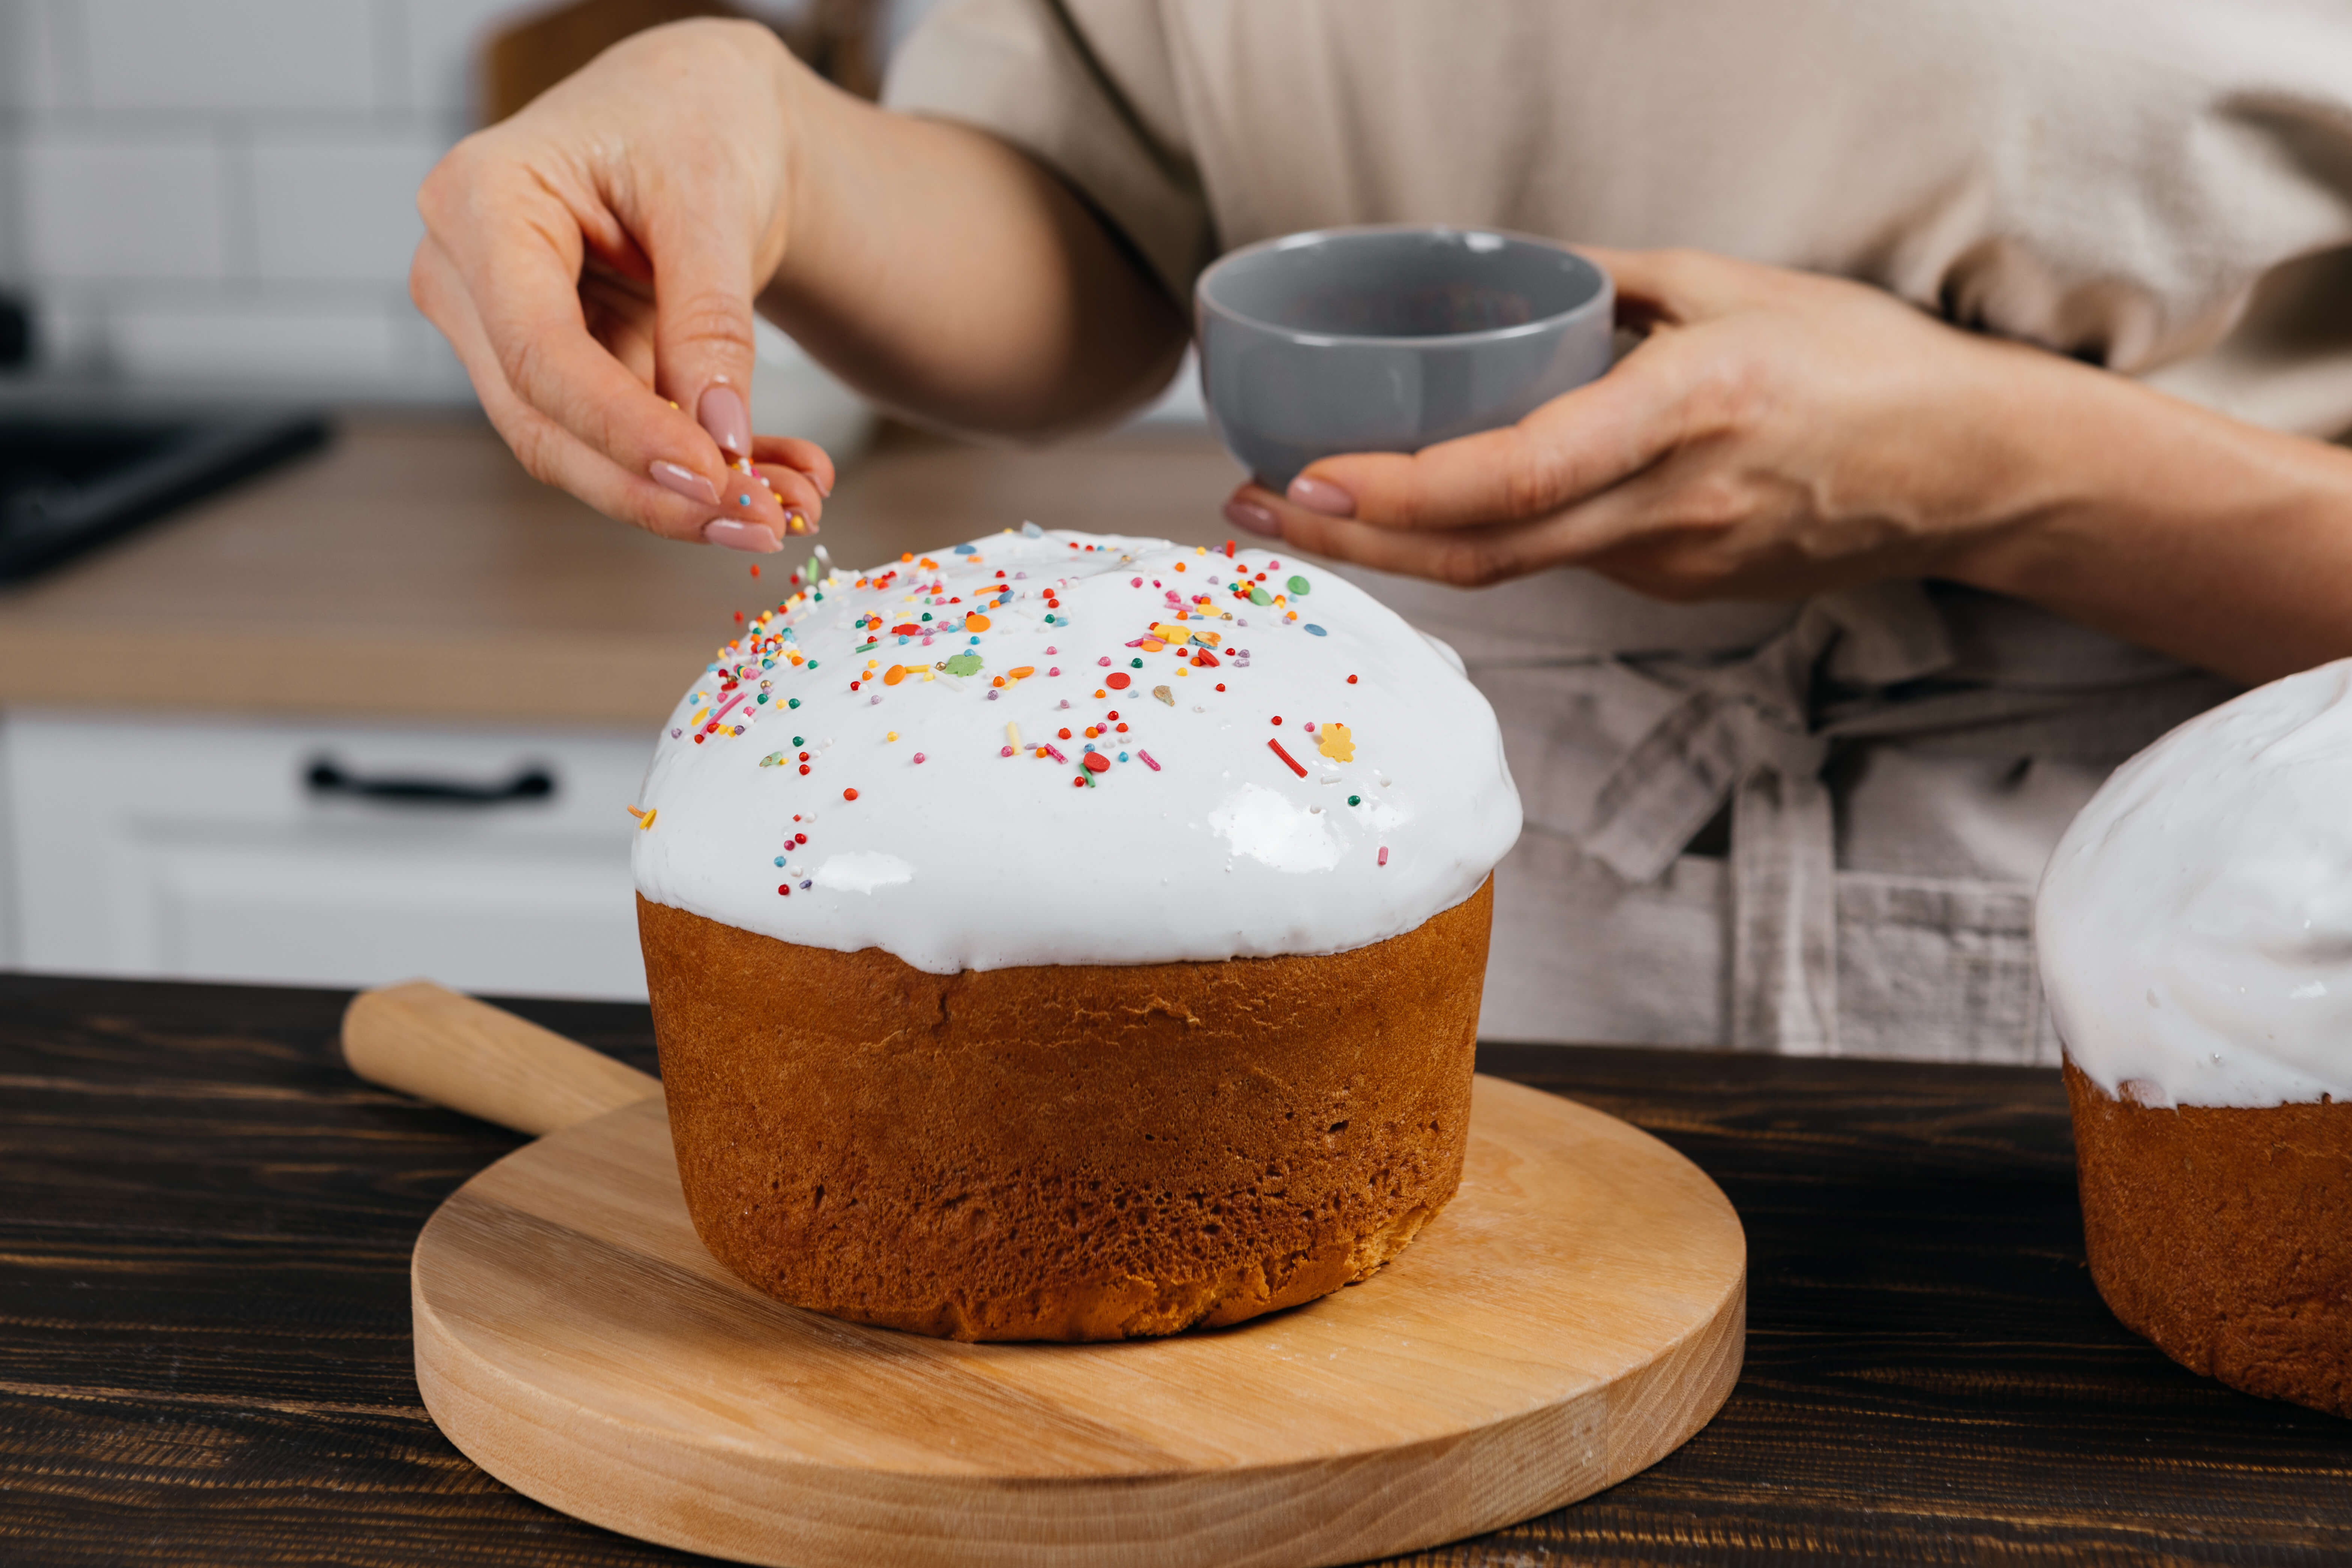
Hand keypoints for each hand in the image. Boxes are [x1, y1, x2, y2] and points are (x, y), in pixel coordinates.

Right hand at [411, 19, 833, 552]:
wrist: (699, 111)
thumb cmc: (690, 117)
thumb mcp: (712, 196)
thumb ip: (709, 318)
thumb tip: (720, 439)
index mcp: (479, 203)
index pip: (539, 354)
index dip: (623, 431)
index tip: (714, 478)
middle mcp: (464, 275)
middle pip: (545, 425)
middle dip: (658, 491)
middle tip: (766, 524)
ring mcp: (499, 330)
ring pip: (581, 451)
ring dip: (693, 494)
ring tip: (795, 506)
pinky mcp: (555, 369)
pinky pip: (622, 441)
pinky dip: (707, 466)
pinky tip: (781, 478)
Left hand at [1223, 247, 2058, 597]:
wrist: (1972, 473)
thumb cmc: (1866, 366)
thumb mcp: (1739, 289)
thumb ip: (1616, 285)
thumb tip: (1517, 276)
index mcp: (1690, 411)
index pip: (1518, 477)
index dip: (1402, 492)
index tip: (1307, 478)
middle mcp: (1671, 505)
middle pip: (1484, 552)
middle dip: (1354, 538)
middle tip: (1252, 507)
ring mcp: (1673, 562)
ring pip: (1512, 568)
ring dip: (1401, 546)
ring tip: (1308, 508)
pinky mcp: (1678, 587)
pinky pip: (1562, 562)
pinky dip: (1483, 540)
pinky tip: (1428, 509)